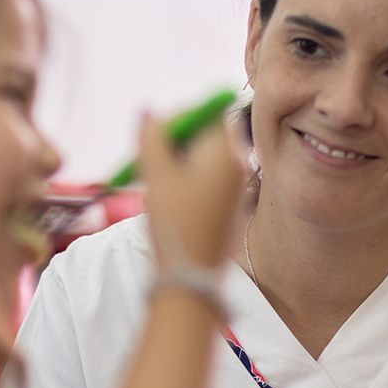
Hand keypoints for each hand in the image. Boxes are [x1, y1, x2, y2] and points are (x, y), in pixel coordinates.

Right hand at [138, 111, 243, 271]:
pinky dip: (187, 182)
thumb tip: (149, 109)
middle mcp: (238, 164)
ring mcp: (237, 186)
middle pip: (206, 134)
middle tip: (150, 162)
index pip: (208, 111)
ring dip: (177, 164)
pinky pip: (208, 179)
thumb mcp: (155, 173)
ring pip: (203, 158)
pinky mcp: (230, 205)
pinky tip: (170, 203)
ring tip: (156, 187)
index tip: (156, 138)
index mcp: (225, 151)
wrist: (193, 277)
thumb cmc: (176, 224)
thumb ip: (150, 136)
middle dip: (176, 142)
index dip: (180, 118)